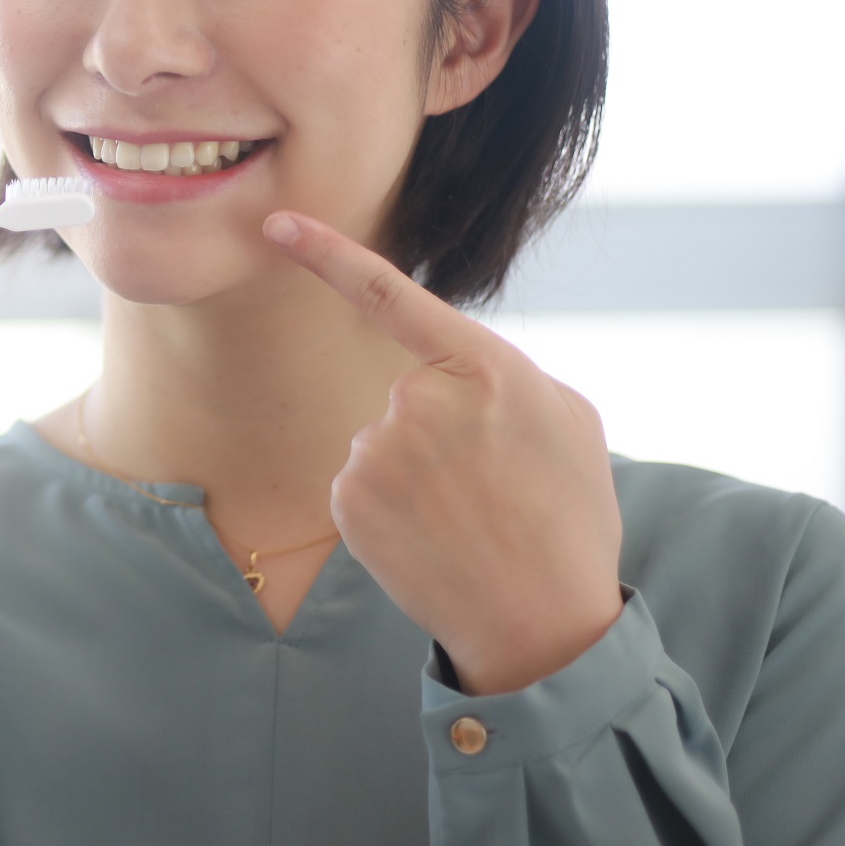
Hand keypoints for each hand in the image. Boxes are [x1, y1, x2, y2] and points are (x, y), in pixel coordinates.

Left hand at [264, 210, 624, 695]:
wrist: (541, 624)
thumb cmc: (567, 516)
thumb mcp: (568, 419)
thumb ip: (504, 372)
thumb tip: (457, 365)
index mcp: (481, 367)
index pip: (389, 292)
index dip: (325, 251)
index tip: (275, 221)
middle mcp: (418, 400)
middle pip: (407, 391)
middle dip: (440, 427)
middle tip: (493, 482)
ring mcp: (376, 451)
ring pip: (383, 439)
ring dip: (417, 471)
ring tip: (472, 516)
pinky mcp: (347, 498)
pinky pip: (360, 481)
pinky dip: (390, 507)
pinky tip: (432, 536)